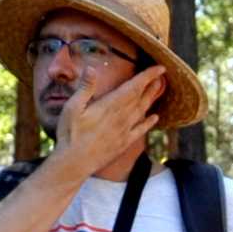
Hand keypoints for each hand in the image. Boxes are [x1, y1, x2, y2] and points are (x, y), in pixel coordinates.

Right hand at [52, 64, 169, 175]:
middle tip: (162, 76)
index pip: (134, 87)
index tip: (159, 68)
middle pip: (141, 97)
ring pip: (143, 111)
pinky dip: (149, 122)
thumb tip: (92, 68)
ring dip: (152, 99)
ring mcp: (124, 131)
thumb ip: (85, 88)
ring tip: (159, 89)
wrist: (75, 163)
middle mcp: (122, 117)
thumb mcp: (72, 107)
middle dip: (152, 85)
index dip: (148, 76)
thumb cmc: (70, 134)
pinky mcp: (124, 143)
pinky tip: (155, 118)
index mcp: (110, 106)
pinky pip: (141, 130)